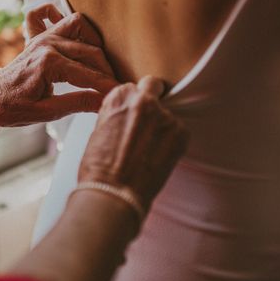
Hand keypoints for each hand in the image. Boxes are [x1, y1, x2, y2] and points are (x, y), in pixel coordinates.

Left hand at [0, 5, 117, 126]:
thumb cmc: (14, 108)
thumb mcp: (46, 112)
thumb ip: (78, 103)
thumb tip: (106, 101)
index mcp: (49, 64)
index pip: (88, 75)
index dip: (107, 86)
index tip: (121, 95)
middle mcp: (47, 44)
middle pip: (91, 50)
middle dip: (106, 70)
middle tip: (114, 86)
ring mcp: (43, 36)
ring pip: (79, 25)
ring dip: (93, 42)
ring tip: (99, 66)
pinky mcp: (39, 35)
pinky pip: (53, 14)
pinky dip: (64, 18)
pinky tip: (74, 38)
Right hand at [79, 76, 188, 211]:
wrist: (113, 194)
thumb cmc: (99, 167)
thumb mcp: (98, 129)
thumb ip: (117, 113)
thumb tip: (128, 111)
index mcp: (119, 96)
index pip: (131, 88)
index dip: (131, 103)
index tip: (130, 117)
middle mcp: (143, 100)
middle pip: (154, 87)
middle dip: (151, 99)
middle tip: (145, 123)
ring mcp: (165, 116)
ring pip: (166, 113)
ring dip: (161, 126)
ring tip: (147, 151)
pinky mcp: (180, 133)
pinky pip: (178, 130)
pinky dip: (170, 141)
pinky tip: (156, 157)